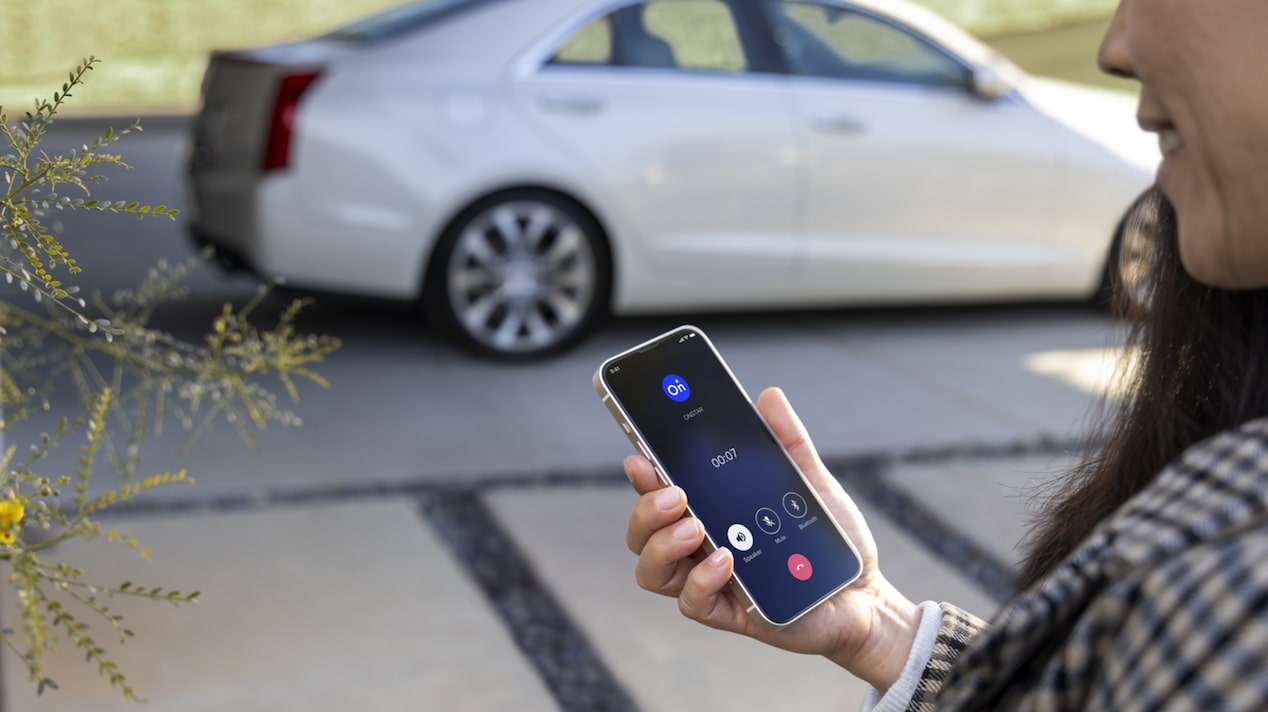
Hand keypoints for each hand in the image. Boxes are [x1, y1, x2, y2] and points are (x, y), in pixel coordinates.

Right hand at [624, 387, 920, 689]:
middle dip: (646, 509)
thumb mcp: (811, 482)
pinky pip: (692, 603)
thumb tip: (769, 396)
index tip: (639, 455)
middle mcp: (700, 547)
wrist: (864, 592)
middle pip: (642, 533)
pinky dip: (701, 580)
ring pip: (652, 571)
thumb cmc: (829, 539)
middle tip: (676, 493)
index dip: (642, 476)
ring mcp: (711, 582)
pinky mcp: (731, 613)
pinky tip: (725, 560)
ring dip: (662, 545)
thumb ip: (788, 441)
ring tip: (695, 526)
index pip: (660, 493)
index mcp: (711, 512)